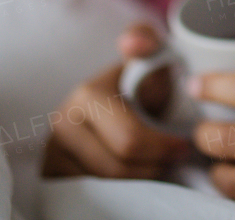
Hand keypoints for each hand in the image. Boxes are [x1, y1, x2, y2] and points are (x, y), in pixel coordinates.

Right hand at [42, 24, 191, 177]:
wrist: (114, 99)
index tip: (182, 145)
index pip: (130, 141)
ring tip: (156, 164)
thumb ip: (146, 39)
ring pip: (105, 185)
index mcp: (86, 96)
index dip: (163, 148)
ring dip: (137, 178)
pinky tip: (134, 174)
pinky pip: (90, 194)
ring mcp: (52, 152)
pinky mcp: (52, 174)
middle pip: (116, 167)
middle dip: (152, 165)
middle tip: (172, 159)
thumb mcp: (148, 56)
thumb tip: (132, 44)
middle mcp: (62, 125)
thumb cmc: (139, 81)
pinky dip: (118, 190)